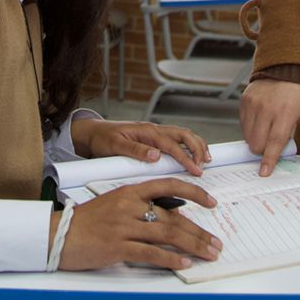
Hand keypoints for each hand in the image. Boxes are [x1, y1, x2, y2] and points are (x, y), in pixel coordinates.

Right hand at [55, 178, 221, 271]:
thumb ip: (139, 207)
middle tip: (216, 242)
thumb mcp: (113, 204)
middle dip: (199, 231)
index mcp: (129, 191)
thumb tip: (169, 218)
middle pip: (173, 217)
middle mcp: (129, 205)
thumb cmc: (86, 222)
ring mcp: (123, 226)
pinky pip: (151, 253)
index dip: (193, 192)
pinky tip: (184, 263)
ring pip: (168, 234)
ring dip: (193, 245)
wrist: (59, 235)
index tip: (211, 201)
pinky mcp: (117, 247)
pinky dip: (171, 259)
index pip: (168, 186)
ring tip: (209, 254)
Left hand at [71, 117, 210, 175]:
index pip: (171, 144)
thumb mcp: (115, 145)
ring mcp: (155, 133)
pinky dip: (188, 145)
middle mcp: (153, 130)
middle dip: (197, 148)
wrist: (93, 133)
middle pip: (183, 134)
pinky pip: (176, 139)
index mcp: (146, 131)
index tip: (196, 169)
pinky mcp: (154, 138)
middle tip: (204, 165)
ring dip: (196, 145)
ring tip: (206, 159)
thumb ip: (135, 150)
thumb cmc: (103, 138)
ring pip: (182, 135)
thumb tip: (156, 155)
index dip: (185, 157)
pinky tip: (193, 154)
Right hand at [240, 79, 299, 171]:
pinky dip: (251, 130)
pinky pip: (243, 125)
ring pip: (248, 136)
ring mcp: (253, 103)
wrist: (286, 67)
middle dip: (264, 151)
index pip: (274, 141)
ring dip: (257, 141)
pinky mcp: (245, 100)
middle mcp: (267, 107)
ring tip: (269, 131)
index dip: (269, 159)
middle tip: (273, 145)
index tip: (264, 172)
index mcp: (286, 112)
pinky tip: (262, 122)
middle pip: (257, 142)